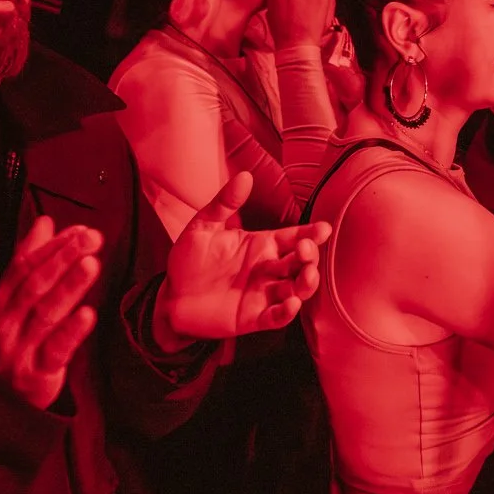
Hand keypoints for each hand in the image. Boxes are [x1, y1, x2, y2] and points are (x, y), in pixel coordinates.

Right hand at [0, 217, 102, 410]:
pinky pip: (55, 350)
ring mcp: (18, 349)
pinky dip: (71, 332)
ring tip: (92, 264)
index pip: (24, 267)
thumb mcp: (16, 301)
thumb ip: (30, 261)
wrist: (4, 400)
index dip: (52, 247)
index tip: (80, 230)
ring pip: (46, 314)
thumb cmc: (16, 340)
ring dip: (70, 287)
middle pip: (35, 286)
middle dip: (64, 259)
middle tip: (91, 239)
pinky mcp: (35, 374)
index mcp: (0, 302)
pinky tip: (89, 314)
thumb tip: (45, 223)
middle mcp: (5, 323)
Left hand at [152, 172, 330, 348]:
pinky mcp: (252, 318)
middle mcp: (267, 269)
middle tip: (305, 249)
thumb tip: (244, 175)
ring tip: (307, 275)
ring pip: (296, 290)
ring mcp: (262, 294)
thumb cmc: (188, 260)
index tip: (323, 228)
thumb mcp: (203, 226)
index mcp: (261, 245)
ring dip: (306, 284)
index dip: (311, 233)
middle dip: (309, 256)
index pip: (293, 237)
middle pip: (301, 262)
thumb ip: (224, 203)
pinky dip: (286, 312)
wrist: (170, 296)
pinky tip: (290, 304)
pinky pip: (276, 317)